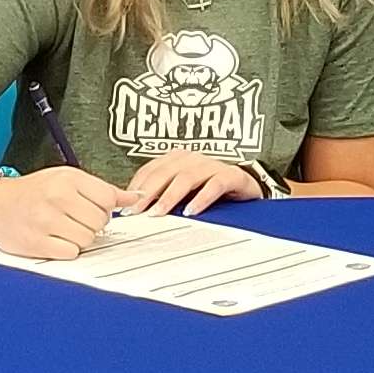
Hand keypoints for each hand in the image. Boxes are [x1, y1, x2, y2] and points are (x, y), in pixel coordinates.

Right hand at [0, 163, 124, 258]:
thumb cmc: (34, 191)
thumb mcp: (67, 179)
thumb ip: (103, 189)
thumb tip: (137, 197)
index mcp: (67, 178)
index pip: (108, 200)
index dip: (103, 208)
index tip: (91, 208)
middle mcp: (56, 197)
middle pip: (99, 222)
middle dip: (91, 224)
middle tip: (74, 219)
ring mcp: (45, 221)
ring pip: (87, 239)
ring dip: (79, 238)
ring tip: (63, 229)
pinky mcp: (36, 243)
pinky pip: (70, 253)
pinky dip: (66, 250)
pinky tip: (54, 239)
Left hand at [118, 150, 265, 217]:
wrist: (248, 189)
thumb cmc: (210, 192)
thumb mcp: (182, 195)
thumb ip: (162, 197)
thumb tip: (134, 211)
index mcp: (177, 159)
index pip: (150, 170)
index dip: (136, 186)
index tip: (125, 206)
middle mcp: (193, 159)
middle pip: (164, 172)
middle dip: (148, 192)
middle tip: (137, 212)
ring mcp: (213, 165)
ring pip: (186, 177)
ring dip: (170, 196)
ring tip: (158, 214)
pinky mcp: (232, 175)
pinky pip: (215, 184)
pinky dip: (202, 198)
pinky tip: (191, 212)